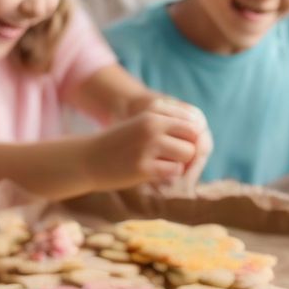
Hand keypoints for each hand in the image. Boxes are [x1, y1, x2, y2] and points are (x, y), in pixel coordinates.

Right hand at [86, 103, 202, 190]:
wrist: (86, 160)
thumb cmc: (119, 146)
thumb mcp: (142, 127)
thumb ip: (169, 128)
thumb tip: (203, 141)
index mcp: (153, 114)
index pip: (193, 123)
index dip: (193, 138)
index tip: (181, 148)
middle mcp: (151, 127)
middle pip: (195, 138)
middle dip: (189, 151)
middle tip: (173, 160)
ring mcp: (147, 147)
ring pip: (188, 155)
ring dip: (180, 163)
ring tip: (162, 165)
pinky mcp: (142, 168)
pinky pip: (174, 171)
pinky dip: (168, 174)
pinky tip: (151, 173)